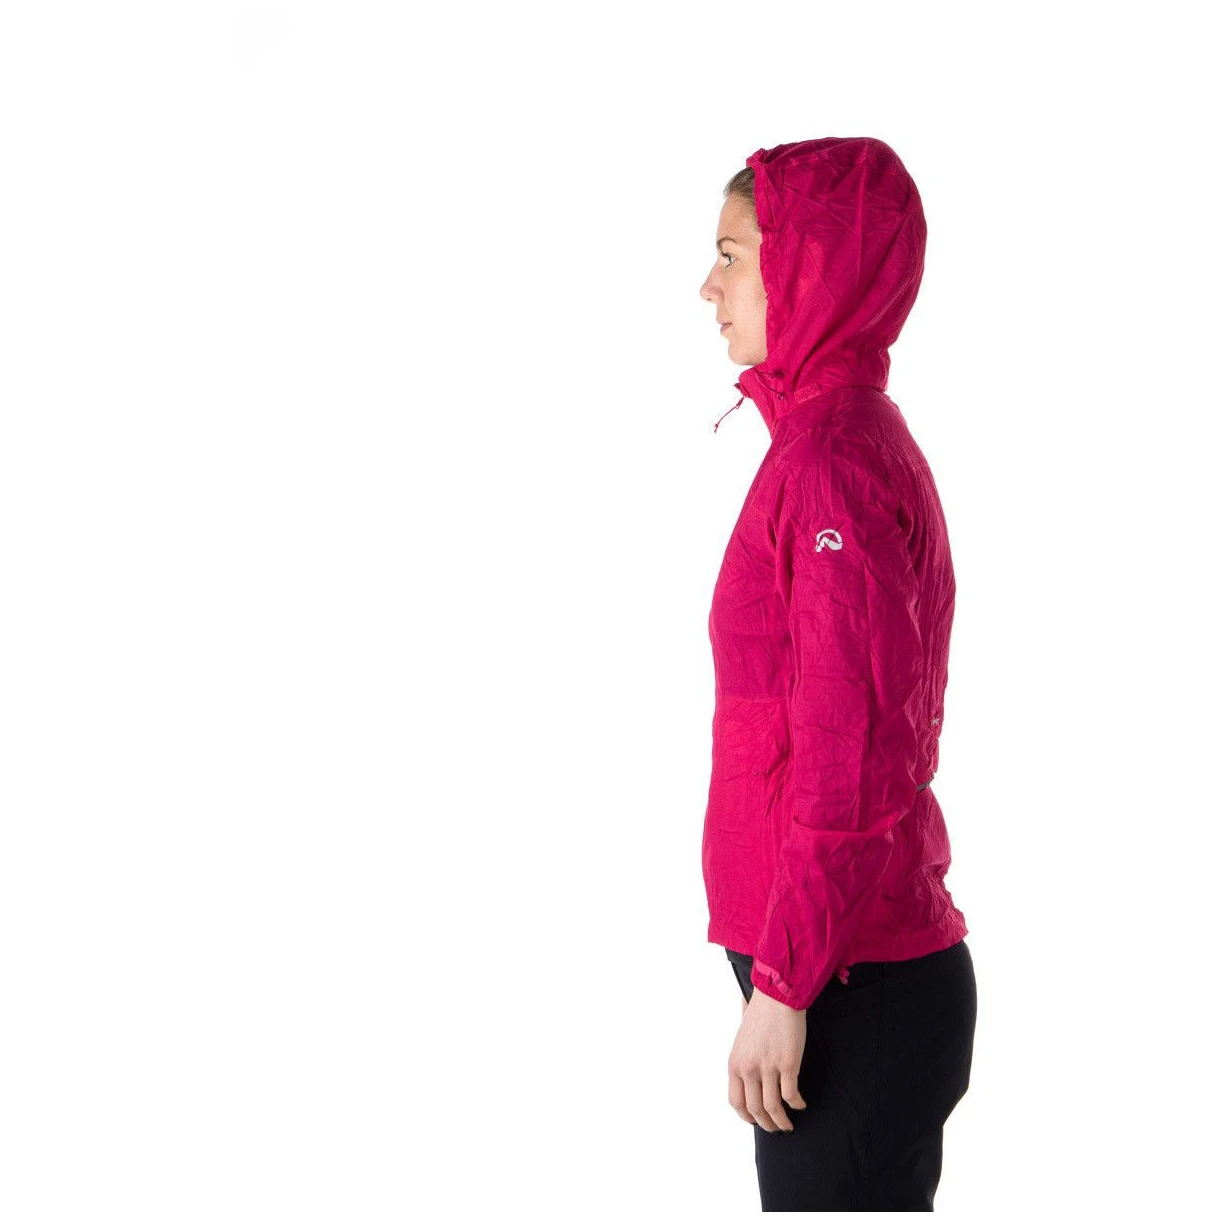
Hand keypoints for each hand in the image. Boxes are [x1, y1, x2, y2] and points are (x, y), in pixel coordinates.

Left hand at [728, 988, 807, 1131]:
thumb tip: (745, 1075)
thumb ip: (742, 1059)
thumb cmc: (760, 1013)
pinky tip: (800, 1104)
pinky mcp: (788, 1064)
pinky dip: (797, 1104)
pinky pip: (791, 1095)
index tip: (755, 1120)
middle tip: (775, 1128)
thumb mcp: (741, 1039)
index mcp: (735, 1063)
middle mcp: (748, 1069)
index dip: (746, 1116)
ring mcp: (768, 1067)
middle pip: (755, 1109)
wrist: (777, 996)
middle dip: (766, 1124)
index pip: (736, 1102)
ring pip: (773, 1108)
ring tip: (788, 1124)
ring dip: (781, 1121)